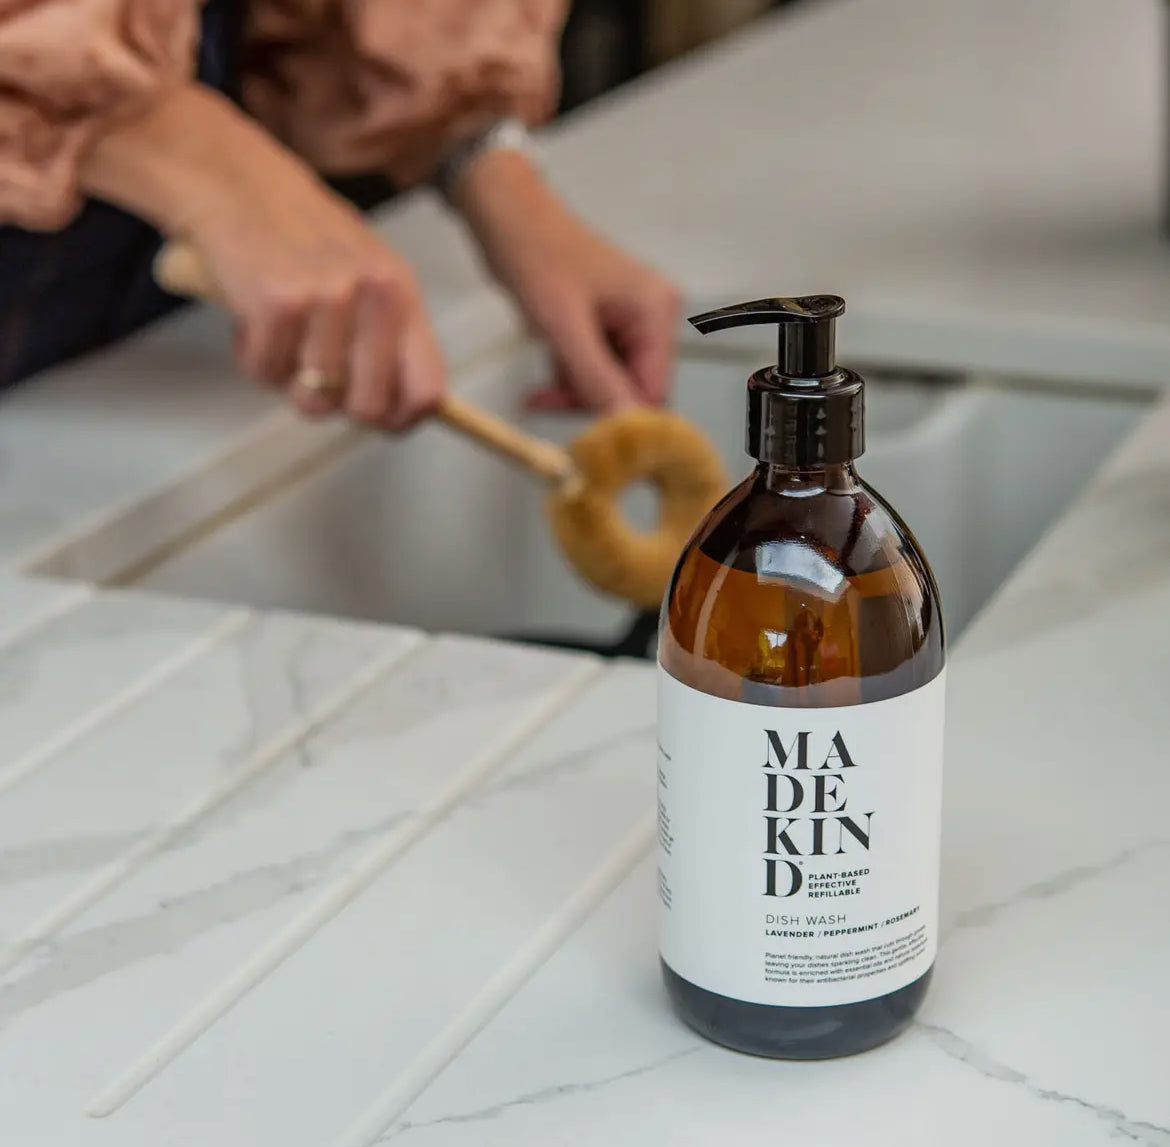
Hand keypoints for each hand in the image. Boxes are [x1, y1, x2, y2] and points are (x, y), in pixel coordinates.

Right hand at [82, 86, 445, 429]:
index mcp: (402, 293)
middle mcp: (376, 295)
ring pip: (312, 397)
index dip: (401, 420)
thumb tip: (397, 411)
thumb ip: (385, 337)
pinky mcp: (279, 302)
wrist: (231, 180)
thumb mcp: (363, 275)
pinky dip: (250, 356)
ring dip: (284, 377)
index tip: (378, 422)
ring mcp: (329, 297)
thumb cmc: (296, 236)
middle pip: (368, 407)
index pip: (427, 390)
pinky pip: (265, 372)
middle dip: (335, 405)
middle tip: (309, 376)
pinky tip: (250, 316)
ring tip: (278, 333)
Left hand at [458, 151, 679, 411]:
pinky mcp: (607, 324)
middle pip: (634, 390)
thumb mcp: (562, 324)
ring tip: (540, 387)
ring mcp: (630, 320)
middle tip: (547, 401)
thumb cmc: (533, 252)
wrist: (505, 212)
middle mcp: (652, 316)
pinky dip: (570, 377)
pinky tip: (546, 374)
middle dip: (590, 401)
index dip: (620, 415)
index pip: (654, 390)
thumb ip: (595, 377)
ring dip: (575, 391)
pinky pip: (597, 368)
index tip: (583, 431)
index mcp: (654, 310)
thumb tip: (623, 425)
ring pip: (611, 384)